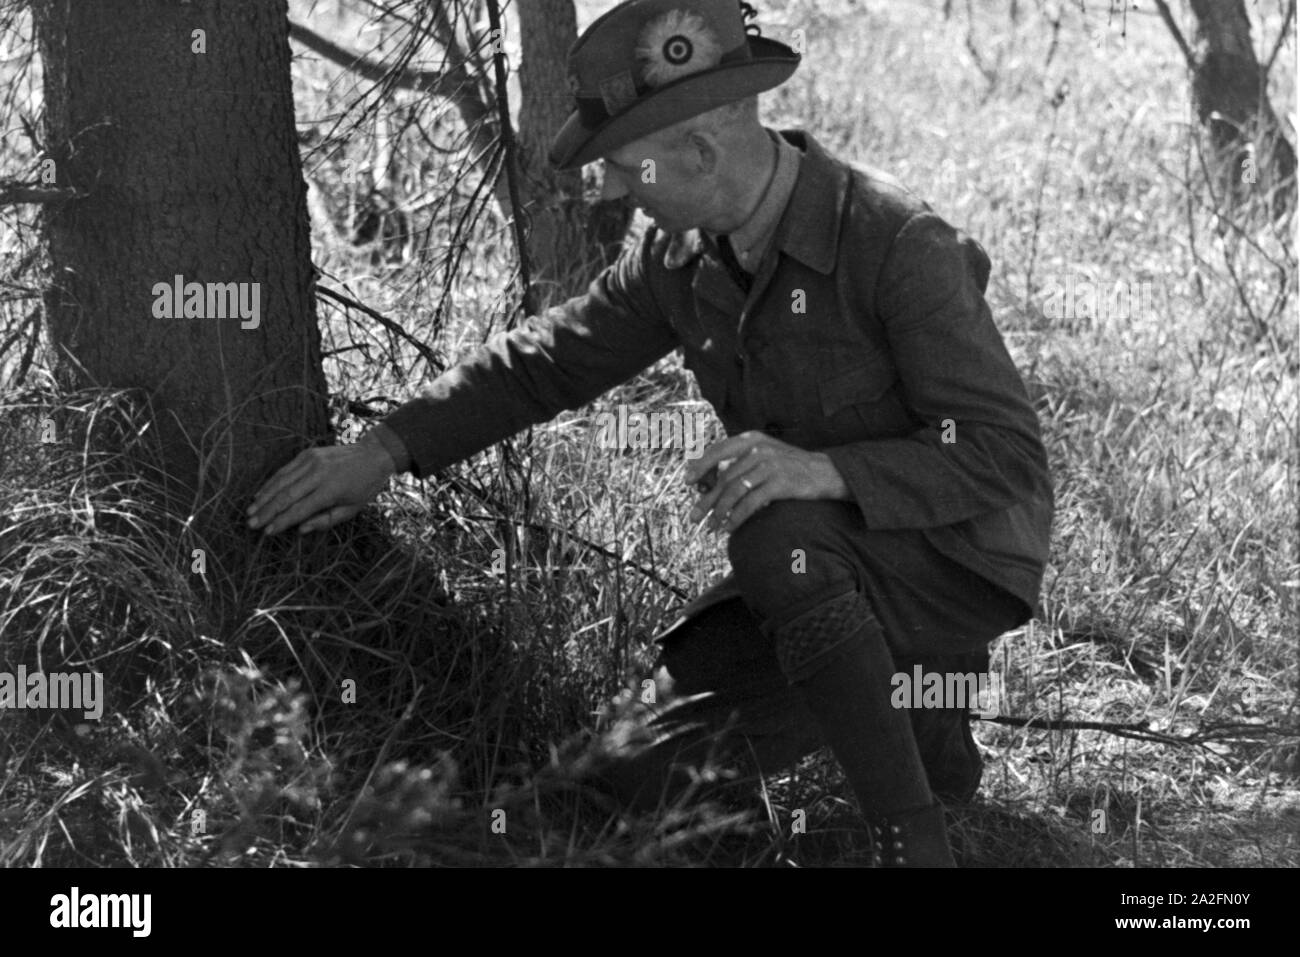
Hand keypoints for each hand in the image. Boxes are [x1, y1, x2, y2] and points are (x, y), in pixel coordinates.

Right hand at [246, 432, 396, 534]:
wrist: (373, 455)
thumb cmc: (364, 486)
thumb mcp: (351, 509)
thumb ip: (325, 521)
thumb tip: (300, 530)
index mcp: (331, 489)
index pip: (299, 509)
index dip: (281, 522)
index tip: (267, 532)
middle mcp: (318, 473)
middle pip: (286, 495)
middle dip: (267, 511)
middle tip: (251, 524)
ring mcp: (311, 461)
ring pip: (281, 481)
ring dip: (264, 497)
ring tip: (250, 512)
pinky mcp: (307, 453)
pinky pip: (285, 470)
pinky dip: (271, 482)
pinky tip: (261, 494)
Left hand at [683, 431, 849, 533]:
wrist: (826, 472)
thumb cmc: (790, 467)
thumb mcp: (765, 456)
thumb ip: (741, 463)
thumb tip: (708, 482)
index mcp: (752, 439)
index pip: (717, 450)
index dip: (700, 466)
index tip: (688, 481)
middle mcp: (759, 449)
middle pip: (723, 476)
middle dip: (707, 499)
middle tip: (694, 516)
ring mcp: (769, 465)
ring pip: (734, 491)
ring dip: (720, 512)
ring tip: (712, 527)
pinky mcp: (779, 483)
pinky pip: (750, 503)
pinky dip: (736, 517)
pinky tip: (729, 527)